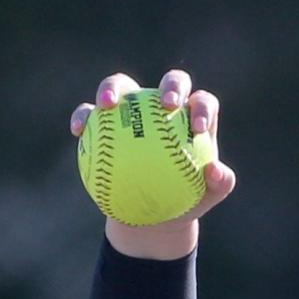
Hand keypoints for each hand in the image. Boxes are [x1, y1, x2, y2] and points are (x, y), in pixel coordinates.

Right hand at [70, 70, 235, 258]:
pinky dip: (83, 117)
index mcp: (193, 119)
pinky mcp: (105, 123)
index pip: (201, 102)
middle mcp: (164, 107)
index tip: (197, 128)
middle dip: (170, 86)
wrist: (156, 216)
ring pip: (123, 85)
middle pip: (170, 82)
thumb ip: (220, 184)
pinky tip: (78, 131)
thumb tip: (216, 171)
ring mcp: (134, 112)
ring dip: (113, 88)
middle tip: (166, 105)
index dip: (202, 107)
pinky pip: (90, 114)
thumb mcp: (208, 198)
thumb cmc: (187, 202)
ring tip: (107, 105)